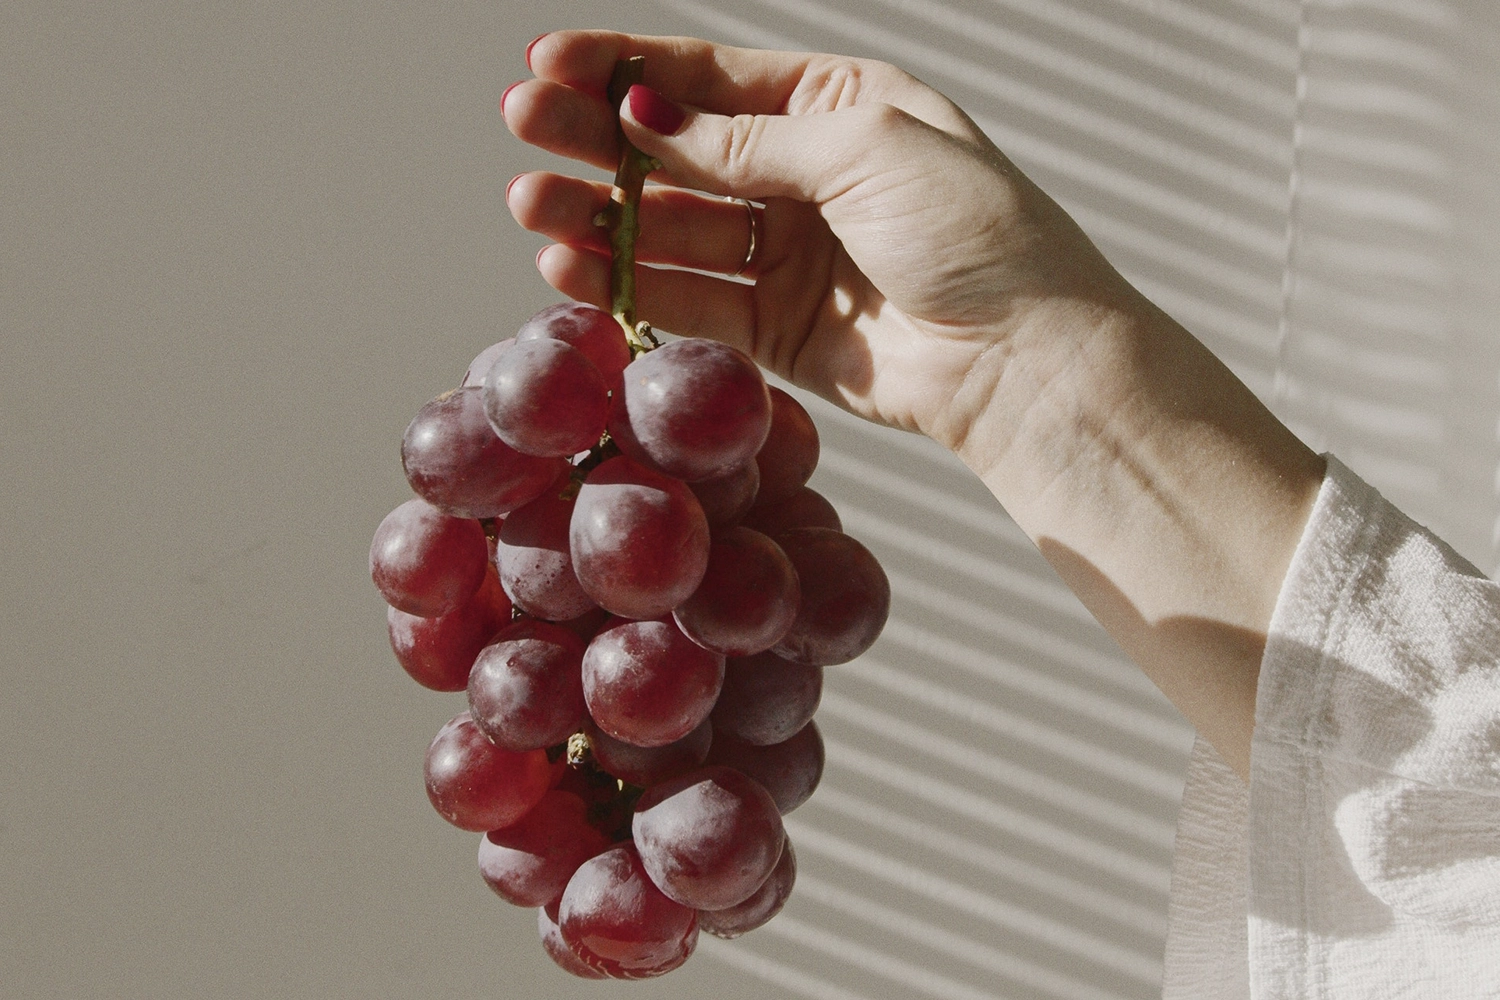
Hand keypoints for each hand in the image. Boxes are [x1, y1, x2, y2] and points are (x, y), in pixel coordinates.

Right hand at [501, 30, 1141, 456]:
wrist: (1024, 356)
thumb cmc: (977, 230)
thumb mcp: (864, 149)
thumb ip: (747, 142)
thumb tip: (648, 117)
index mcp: (838, 105)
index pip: (712, 78)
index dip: (627, 68)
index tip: (550, 62)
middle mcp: (805, 176)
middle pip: (679, 149)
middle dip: (598, 137)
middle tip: (524, 125)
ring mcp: (787, 254)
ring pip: (673, 227)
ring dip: (601, 216)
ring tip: (533, 204)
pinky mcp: (775, 329)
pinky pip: (689, 298)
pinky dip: (629, 283)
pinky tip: (570, 267)